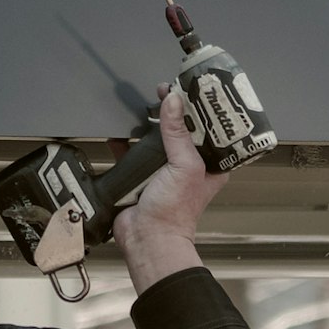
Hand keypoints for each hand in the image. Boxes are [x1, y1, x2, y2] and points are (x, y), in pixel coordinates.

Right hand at [114, 81, 228, 292]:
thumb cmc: (174, 212)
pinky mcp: (141, 176)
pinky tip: (119, 129)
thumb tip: (173, 101)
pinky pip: (132, 153)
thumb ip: (178, 133)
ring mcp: (164, 171)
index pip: (207, 128)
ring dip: (148, 123)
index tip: (187, 89)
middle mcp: (188, 166)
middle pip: (181, 130)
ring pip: (157, 139)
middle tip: (162, 91)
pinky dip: (125, 141)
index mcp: (209, 165)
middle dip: (172, 111)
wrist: (147, 239)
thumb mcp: (184, 165)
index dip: (199, 108)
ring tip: (142, 103)